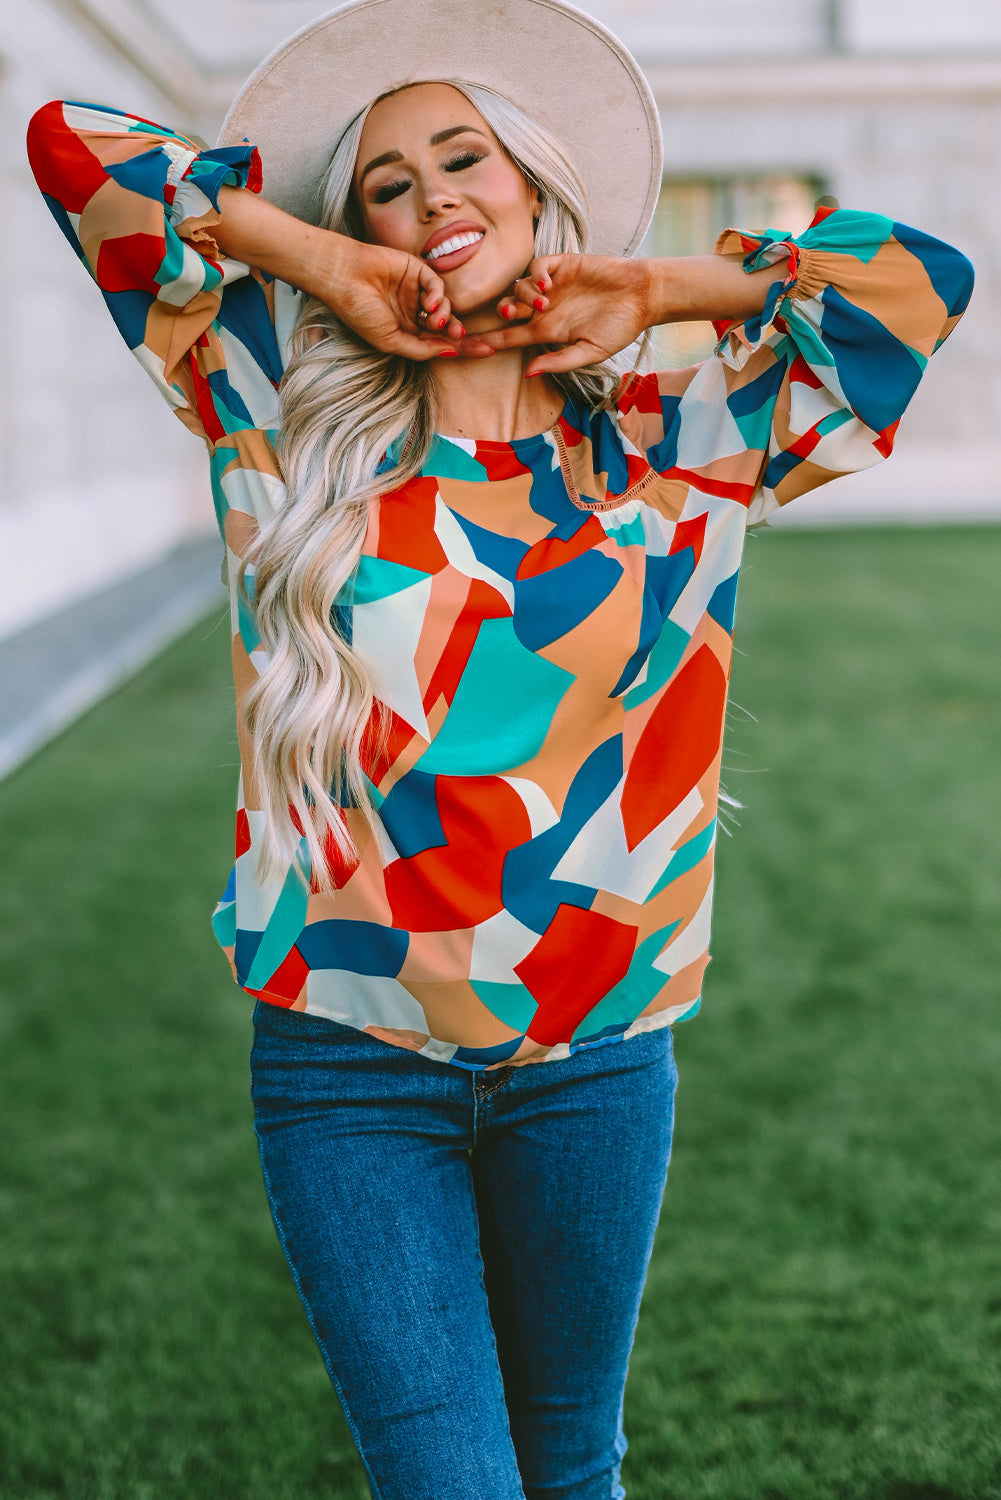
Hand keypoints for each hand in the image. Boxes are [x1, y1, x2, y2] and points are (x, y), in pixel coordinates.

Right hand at [320, 237, 485, 360]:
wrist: (341, 277)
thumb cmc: (359, 312)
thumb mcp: (390, 341)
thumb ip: (421, 349)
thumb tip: (452, 352)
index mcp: (408, 333)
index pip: (441, 343)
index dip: (465, 348)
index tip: (488, 351)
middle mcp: (414, 313)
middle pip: (448, 325)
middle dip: (459, 332)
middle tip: (462, 334)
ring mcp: (415, 292)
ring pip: (446, 305)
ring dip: (446, 314)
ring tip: (433, 318)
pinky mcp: (415, 270)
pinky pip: (436, 283)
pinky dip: (439, 294)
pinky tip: (430, 302)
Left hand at [469, 255, 651, 374]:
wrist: (643, 296)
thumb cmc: (620, 328)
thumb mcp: (590, 352)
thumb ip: (559, 362)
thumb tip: (528, 373)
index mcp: (548, 331)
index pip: (512, 337)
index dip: (492, 341)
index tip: (472, 346)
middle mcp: (546, 308)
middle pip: (509, 309)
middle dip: (502, 312)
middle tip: (509, 314)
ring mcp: (553, 285)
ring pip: (519, 287)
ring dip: (524, 295)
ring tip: (544, 301)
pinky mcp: (563, 264)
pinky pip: (537, 265)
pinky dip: (536, 273)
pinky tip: (548, 283)